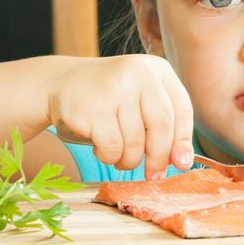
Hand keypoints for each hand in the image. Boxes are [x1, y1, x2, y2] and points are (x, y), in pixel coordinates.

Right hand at [47, 55, 194, 179]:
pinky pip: (111, 148)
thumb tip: (183, 161)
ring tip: (119, 156)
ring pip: (135, 142)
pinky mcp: (94, 108)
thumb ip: (162, 124)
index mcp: (157, 69)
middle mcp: (139, 73)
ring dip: (129, 160)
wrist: (60, 83)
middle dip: (158, 157)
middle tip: (153, 175)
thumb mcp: (140, 98)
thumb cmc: (108, 98)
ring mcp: (115, 88)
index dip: (183, 141)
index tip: (181, 163)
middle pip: (162, 126)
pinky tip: (100, 148)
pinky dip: (108, 157)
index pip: (182, 109)